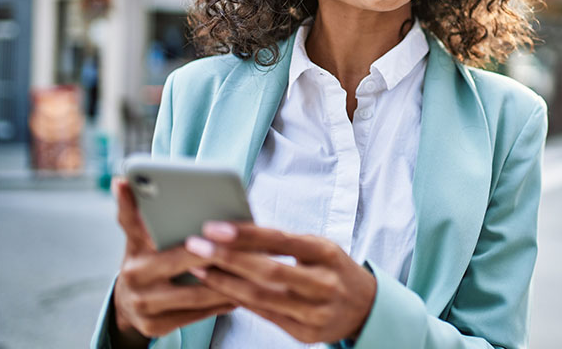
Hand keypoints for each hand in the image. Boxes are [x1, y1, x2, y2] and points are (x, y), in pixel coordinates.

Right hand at [110, 178, 237, 346]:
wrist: (128, 305)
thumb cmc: (146, 259)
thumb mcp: (139, 235)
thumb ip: (137, 211)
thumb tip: (121, 180)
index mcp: (134, 249)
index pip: (145, 226)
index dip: (166, 214)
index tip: (200, 210)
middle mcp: (135, 277)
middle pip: (186, 260)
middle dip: (219, 251)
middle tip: (250, 242)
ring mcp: (145, 306)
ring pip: (198, 293)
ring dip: (230, 281)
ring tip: (257, 268)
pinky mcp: (156, 327)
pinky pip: (199, 314)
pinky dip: (223, 303)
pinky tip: (244, 293)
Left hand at [185, 222, 376, 344]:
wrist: (365, 306)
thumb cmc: (333, 268)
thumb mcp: (319, 247)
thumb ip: (284, 243)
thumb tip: (237, 231)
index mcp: (327, 253)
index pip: (282, 241)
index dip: (247, 234)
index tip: (215, 227)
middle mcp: (324, 283)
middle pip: (268, 271)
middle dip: (227, 258)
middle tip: (196, 246)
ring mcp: (315, 311)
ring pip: (262, 297)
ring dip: (225, 283)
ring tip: (199, 268)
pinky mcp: (306, 333)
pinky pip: (265, 315)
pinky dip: (239, 301)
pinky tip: (219, 289)